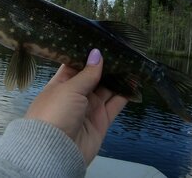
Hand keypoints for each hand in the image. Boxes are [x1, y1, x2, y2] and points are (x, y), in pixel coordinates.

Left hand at [25, 49, 127, 164]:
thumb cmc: (55, 113)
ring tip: (132, 61)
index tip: (102, 41)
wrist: (55, 150)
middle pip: (93, 77)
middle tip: (122, 49)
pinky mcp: (101, 121)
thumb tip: (97, 53)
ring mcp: (88, 108)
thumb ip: (86, 73)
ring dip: (118, 78)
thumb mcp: (69, 88)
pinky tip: (135, 81)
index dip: (87, 55)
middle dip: (106, 65)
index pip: (75, 65)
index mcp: (60, 84)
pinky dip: (125, 95)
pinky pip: (115, 105)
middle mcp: (75, 95)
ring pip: (106, 89)